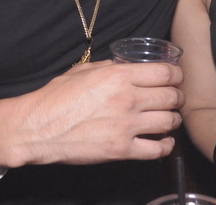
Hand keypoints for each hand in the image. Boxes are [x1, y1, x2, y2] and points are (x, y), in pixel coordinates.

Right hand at [0, 60, 184, 167]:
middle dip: (177, 96)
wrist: (37, 128)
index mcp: (119, 76)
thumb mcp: (84, 71)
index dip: (177, 74)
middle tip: (174, 98)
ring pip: (169, 121)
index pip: (165, 72)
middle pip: (171, 96)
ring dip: (173, 120)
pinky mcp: (121, 149)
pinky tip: (164, 141)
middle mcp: (128, 98)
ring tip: (169, 119)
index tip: (176, 78)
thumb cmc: (56, 97)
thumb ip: (110, 66)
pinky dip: (166, 146)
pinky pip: (157, 149)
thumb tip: (126, 65)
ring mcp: (126, 126)